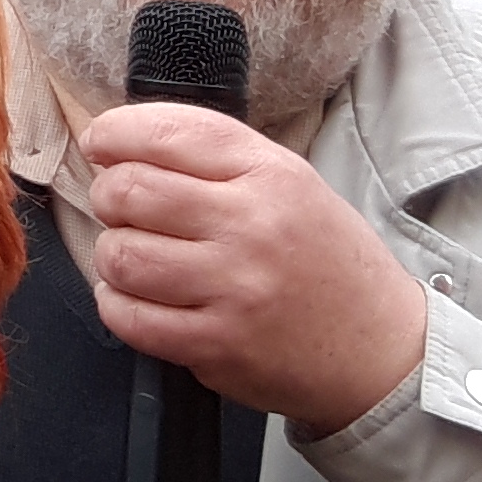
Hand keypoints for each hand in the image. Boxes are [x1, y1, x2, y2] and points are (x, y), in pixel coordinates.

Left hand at [81, 104, 426, 435]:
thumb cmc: (323, 259)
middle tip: (121, 207)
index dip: (116, 133)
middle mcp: (251, 227)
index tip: (101, 143)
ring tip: (134, 255)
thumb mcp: (291, 183)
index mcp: (269, 174)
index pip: (169, 132)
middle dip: (109, 196)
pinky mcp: (217, 346)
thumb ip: (215, 159)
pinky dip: (117, 304)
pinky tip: (134, 297)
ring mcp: (234, 290)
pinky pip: (129, 318)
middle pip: (130, 191)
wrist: (380, 349)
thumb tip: (125, 141)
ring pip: (121, 256)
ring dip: (112, 253)